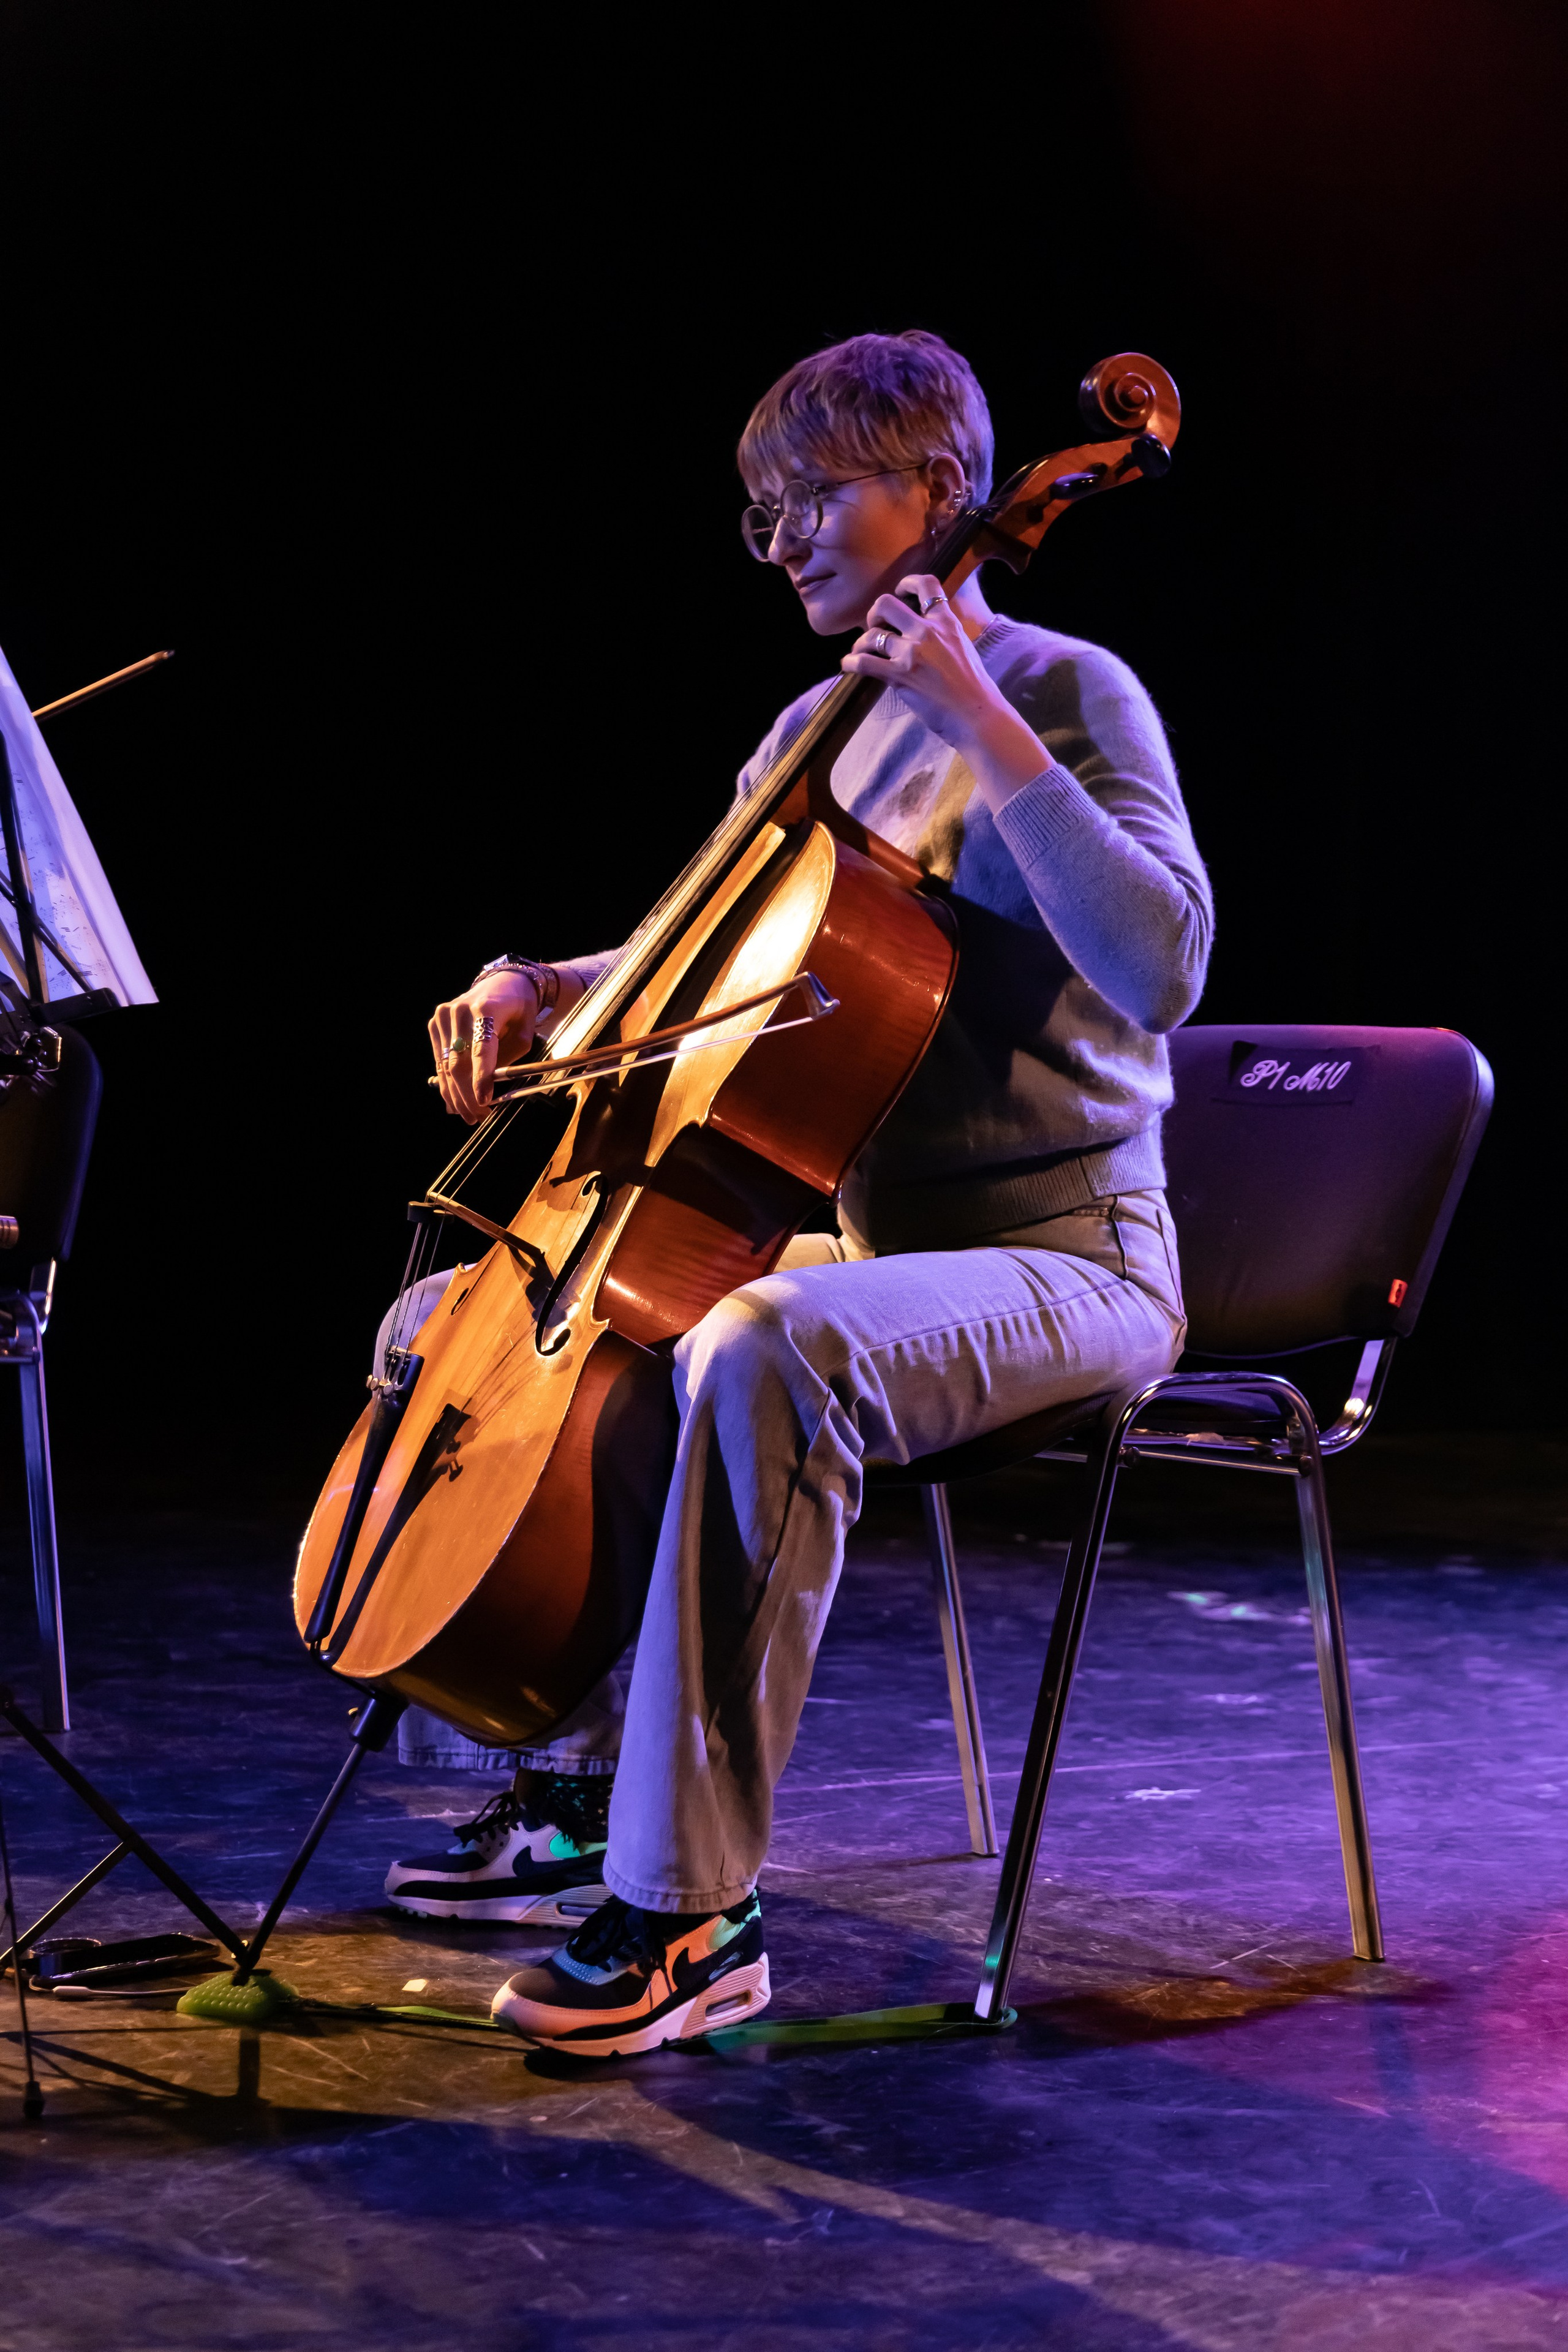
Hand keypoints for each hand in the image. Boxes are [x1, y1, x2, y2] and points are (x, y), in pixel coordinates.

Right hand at [429, 967, 541, 1121]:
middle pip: (460, 1062)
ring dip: (456, 1094)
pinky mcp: (435, 1023)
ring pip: (446, 1065)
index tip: (485, 1101)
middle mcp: (460, 1010)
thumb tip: (489, 1088)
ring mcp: (443, 1016)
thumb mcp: (525, 1033)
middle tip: (479, 1116)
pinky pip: (439, 1059)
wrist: (503, 983)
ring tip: (468, 1115)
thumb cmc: (518, 1010)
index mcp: (486, 1009)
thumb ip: (508, 1059)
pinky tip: (454, 1099)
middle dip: (468, 1094)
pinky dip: (446, 1081)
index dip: (481, 1078)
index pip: (481, 1049)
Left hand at [841, 574, 1049, 807]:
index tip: (899, 593)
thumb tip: (925, 633)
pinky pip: (864, 662)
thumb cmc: (974, 688)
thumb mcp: (963, 649)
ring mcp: (912, 653)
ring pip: (872, 635)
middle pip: (886, 604)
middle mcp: (927, 631)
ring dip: (860, 643)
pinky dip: (850, 662)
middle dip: (874, 613)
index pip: (927, 585)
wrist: (977, 715)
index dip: (907, 583)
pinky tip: (847, 665)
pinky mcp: (899, 676)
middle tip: (875, 627)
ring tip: (860, 652)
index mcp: (946, 622)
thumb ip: (943, 636)